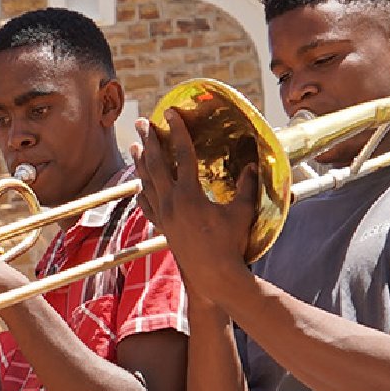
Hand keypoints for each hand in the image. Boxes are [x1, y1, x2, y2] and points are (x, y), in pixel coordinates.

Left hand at [134, 115, 259, 295]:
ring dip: (141, 162)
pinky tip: (140, 186)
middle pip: (156, 164)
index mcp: (189, 194)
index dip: (177, 131)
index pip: (182, 154)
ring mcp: (164, 216)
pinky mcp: (163, 229)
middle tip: (142, 122)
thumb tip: (253, 165)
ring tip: (136, 146)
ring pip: (147, 183)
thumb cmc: (230, 245)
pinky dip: (142, 192)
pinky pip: (147, 206)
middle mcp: (171, 202)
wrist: (214, 278)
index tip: (170, 112)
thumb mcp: (242, 213)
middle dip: (149, 140)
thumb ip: (247, 187)